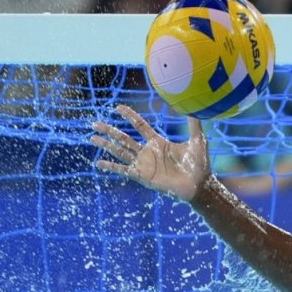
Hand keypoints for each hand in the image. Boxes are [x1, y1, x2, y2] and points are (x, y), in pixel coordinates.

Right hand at [90, 105, 210, 201]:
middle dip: (109, 130)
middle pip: (124, 138)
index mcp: (158, 143)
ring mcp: (144, 165)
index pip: (139, 126)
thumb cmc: (199, 165)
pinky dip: (111, 167)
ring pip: (120, 152)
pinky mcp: (143, 176)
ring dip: (106, 145)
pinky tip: (98, 162)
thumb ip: (194, 124)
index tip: (117, 107)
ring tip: (92, 137)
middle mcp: (148, 153)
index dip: (129, 116)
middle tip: (94, 123)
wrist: (199, 186)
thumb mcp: (197, 140)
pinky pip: (124, 170)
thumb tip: (194, 105)